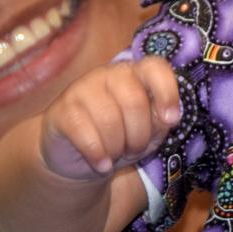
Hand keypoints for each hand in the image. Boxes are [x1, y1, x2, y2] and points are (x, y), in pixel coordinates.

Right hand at [39, 56, 180, 180]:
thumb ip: (160, 119)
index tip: (171, 120)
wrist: (77, 159)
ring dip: (118, 148)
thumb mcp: (148, 131)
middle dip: (140, 135)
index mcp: (135, 73)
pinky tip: (101, 164)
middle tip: (134, 149)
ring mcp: (83, 88)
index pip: (155, 68)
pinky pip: (85, 134)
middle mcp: (109, 74)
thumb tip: (169, 117)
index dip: (167, 93)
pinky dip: (98, 155)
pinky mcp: (62, 110)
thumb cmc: (120, 138)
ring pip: (109, 120)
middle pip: (134, 101)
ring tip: (115, 154)